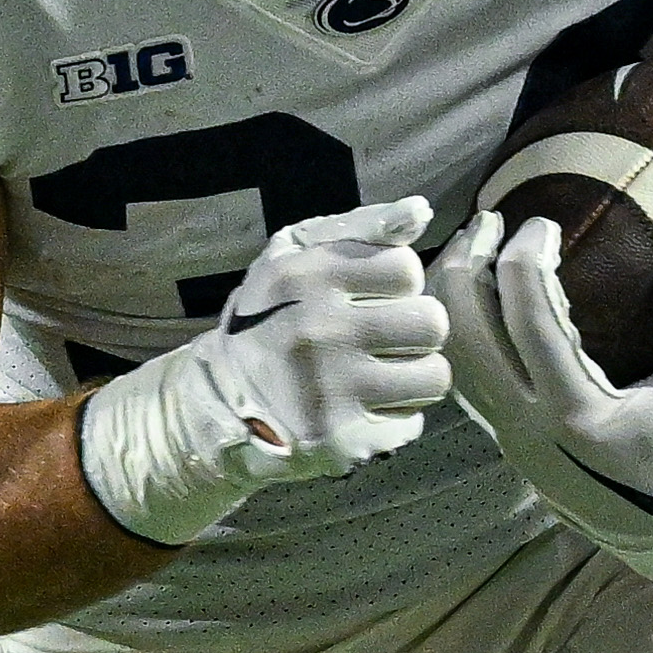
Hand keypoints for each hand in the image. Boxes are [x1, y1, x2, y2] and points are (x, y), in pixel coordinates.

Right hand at [73, 199, 454, 546]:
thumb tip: (419, 211)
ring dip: (413, 377)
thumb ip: (360, 227)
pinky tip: (361, 410)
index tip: (371, 298)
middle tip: (384, 341)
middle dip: (415, 332)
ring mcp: (329, 391)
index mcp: (307, 278)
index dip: (397, 285)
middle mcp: (318, 331)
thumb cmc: (271, 318)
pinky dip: (393, 419)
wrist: (219, 402)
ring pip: (432, 377)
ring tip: (380, 375)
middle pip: (430, 323)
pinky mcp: (340, 441)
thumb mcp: (295, 256)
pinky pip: (411, 424)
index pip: (406, 269)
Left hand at [443, 207, 652, 588]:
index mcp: (579, 417)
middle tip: (484, 221)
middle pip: (463, 336)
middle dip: (464, 268)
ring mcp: (508, 440)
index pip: (529, 321)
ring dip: (452, 299)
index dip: (524, 259)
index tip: (541, 223)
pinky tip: (477, 295)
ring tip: (472, 248)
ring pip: (452, 360)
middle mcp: (528, 430)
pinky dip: (460, 329)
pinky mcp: (504, 442)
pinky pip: (462, 378)